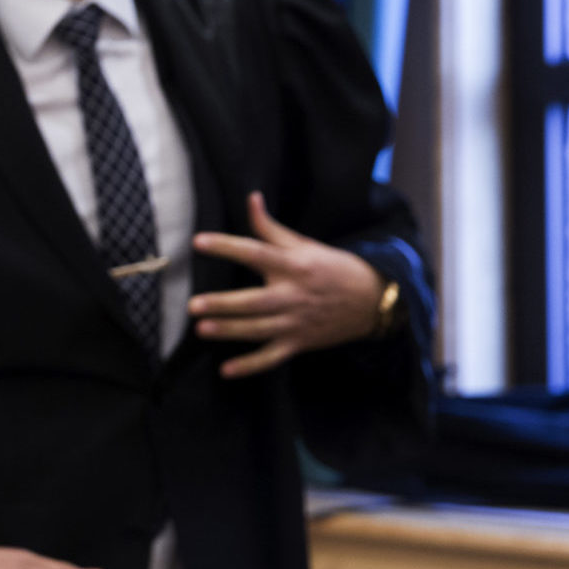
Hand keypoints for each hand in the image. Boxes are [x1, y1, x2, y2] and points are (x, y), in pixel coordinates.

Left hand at [189, 191, 385, 378]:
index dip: (226, 247)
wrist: (375, 300)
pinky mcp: (300, 343)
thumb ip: (271, 227)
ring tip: (201, 330)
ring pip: (258, 330)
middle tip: (193, 305)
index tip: (198, 242)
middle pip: (254, 301)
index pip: (255, 253)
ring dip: (230, 331)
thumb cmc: (334, 267)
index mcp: (293, 266)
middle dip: (224, 304)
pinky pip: (272, 357)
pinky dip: (250, 366)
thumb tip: (251, 198)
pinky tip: (226, 371)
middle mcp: (293, 295)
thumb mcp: (305, 244)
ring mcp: (296, 322)